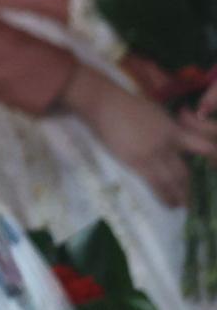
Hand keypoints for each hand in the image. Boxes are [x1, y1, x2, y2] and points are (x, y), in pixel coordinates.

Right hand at [65, 66, 216, 205]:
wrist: (104, 103)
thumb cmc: (126, 104)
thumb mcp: (156, 113)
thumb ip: (168, 128)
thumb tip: (174, 140)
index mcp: (175, 130)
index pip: (204, 148)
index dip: (213, 160)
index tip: (212, 169)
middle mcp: (168, 144)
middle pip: (185, 171)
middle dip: (189, 187)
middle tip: (191, 198)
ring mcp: (153, 154)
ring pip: (173, 181)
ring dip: (179, 196)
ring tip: (181, 205)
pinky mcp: (136, 162)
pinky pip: (155, 184)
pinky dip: (164, 196)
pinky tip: (168, 203)